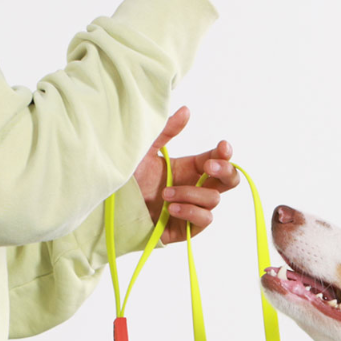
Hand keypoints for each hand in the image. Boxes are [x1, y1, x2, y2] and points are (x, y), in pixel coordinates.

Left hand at [133, 106, 239, 243]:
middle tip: (208, 167)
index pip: (217, 160)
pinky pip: (204, 220)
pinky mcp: (186, 229)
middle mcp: (194, 189)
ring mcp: (192, 210)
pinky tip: (171, 209)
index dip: (224, 154)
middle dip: (224, 171)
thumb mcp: (145, 151)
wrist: (112, 208)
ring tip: (165, 195)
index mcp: (189, 169)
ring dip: (191, 194)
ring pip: (213, 200)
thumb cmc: (127, 181)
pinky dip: (190, 212)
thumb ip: (166, 131)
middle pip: (228, 181)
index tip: (221, 147)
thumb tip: (186, 110)